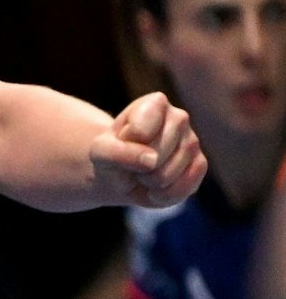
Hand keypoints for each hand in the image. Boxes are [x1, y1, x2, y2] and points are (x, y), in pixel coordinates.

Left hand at [90, 92, 206, 207]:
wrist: (121, 174)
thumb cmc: (112, 155)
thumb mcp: (100, 151)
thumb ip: (116, 152)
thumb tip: (151, 161)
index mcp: (154, 103)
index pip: (140, 131)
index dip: (124, 145)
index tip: (122, 141)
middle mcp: (179, 117)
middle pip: (156, 154)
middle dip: (137, 167)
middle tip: (133, 162)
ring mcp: (193, 141)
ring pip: (168, 173)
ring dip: (149, 182)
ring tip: (143, 172)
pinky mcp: (200, 165)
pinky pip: (183, 188)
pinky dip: (162, 195)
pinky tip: (156, 186)